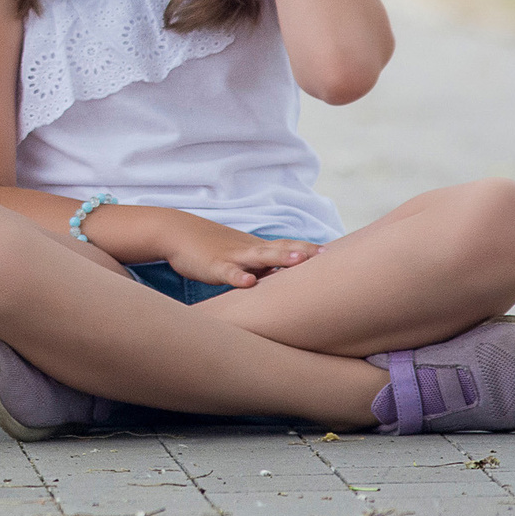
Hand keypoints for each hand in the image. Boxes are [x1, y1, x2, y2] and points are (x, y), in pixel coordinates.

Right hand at [158, 211, 320, 289]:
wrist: (175, 232)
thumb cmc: (210, 248)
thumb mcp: (239, 256)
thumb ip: (261, 267)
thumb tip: (284, 283)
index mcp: (257, 248)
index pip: (289, 246)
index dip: (310, 251)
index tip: (338, 255)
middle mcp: (249, 249)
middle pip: (281, 248)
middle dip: (304, 252)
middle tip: (327, 255)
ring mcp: (232, 256)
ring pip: (259, 256)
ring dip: (280, 258)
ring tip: (299, 261)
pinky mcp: (213, 266)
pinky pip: (227, 272)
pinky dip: (238, 277)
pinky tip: (248, 283)